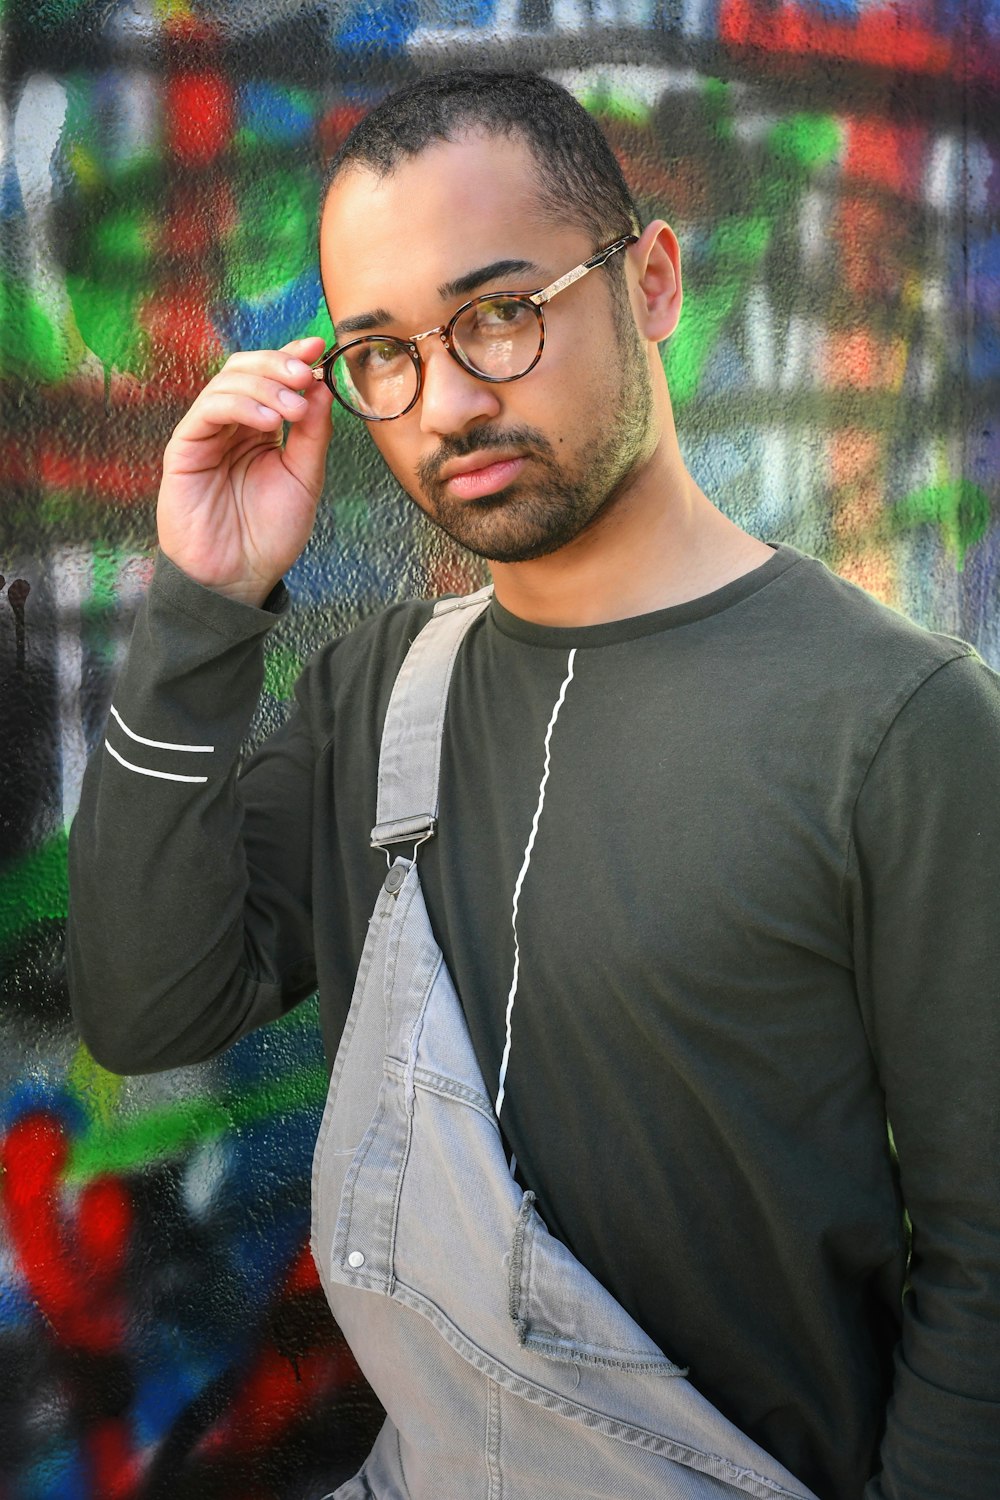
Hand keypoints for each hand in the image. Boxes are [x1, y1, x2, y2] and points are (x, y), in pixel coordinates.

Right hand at [157, 335, 334, 605]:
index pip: (271, 378)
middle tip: (307, 375)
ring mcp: (206, 434)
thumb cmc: (270, 534)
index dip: (291, 357)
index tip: (318, 348)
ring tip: (294, 408)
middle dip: (279, 365)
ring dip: (265, 385)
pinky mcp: (184, 448)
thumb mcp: (305, 478)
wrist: (239, 577)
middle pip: (245, 369)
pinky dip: (241, 406)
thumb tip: (322, 385)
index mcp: (259, 429)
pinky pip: (208, 410)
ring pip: (227, 382)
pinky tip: (269, 422)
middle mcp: (231, 425)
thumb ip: (313, 433)